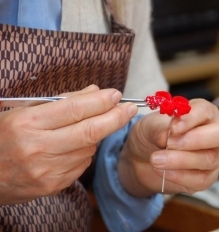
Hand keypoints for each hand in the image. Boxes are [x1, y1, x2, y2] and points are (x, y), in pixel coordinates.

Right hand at [0, 85, 137, 204]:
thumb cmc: (3, 137)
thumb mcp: (24, 111)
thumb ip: (61, 101)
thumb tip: (94, 92)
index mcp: (27, 124)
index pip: (75, 110)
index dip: (100, 101)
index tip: (116, 95)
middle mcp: (38, 149)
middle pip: (90, 132)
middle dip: (116, 117)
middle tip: (129, 108)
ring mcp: (47, 171)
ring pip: (89, 148)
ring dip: (98, 135)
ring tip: (92, 125)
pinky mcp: (53, 185)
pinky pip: (82, 164)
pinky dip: (86, 151)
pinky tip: (78, 145)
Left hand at [118, 98, 218, 195]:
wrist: (143, 157)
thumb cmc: (153, 134)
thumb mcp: (149, 127)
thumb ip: (158, 129)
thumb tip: (166, 137)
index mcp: (203, 113)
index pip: (206, 111)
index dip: (192, 118)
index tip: (173, 126)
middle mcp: (214, 133)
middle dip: (196, 139)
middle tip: (170, 143)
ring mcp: (213, 156)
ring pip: (209, 159)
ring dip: (181, 160)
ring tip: (156, 159)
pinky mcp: (206, 178)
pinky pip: (200, 180)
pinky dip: (179, 176)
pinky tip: (162, 171)